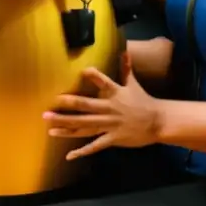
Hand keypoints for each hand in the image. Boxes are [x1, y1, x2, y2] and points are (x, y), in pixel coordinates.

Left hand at [43, 52, 162, 160]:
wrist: (158, 122)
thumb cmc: (143, 101)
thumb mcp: (133, 84)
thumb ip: (126, 68)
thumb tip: (125, 50)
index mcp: (115, 93)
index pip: (103, 82)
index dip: (93, 76)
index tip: (82, 71)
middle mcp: (109, 109)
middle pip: (85, 107)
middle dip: (66, 108)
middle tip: (47, 110)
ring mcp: (110, 125)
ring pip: (85, 126)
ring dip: (67, 127)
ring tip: (50, 128)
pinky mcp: (113, 139)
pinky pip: (95, 146)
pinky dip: (83, 151)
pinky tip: (70, 155)